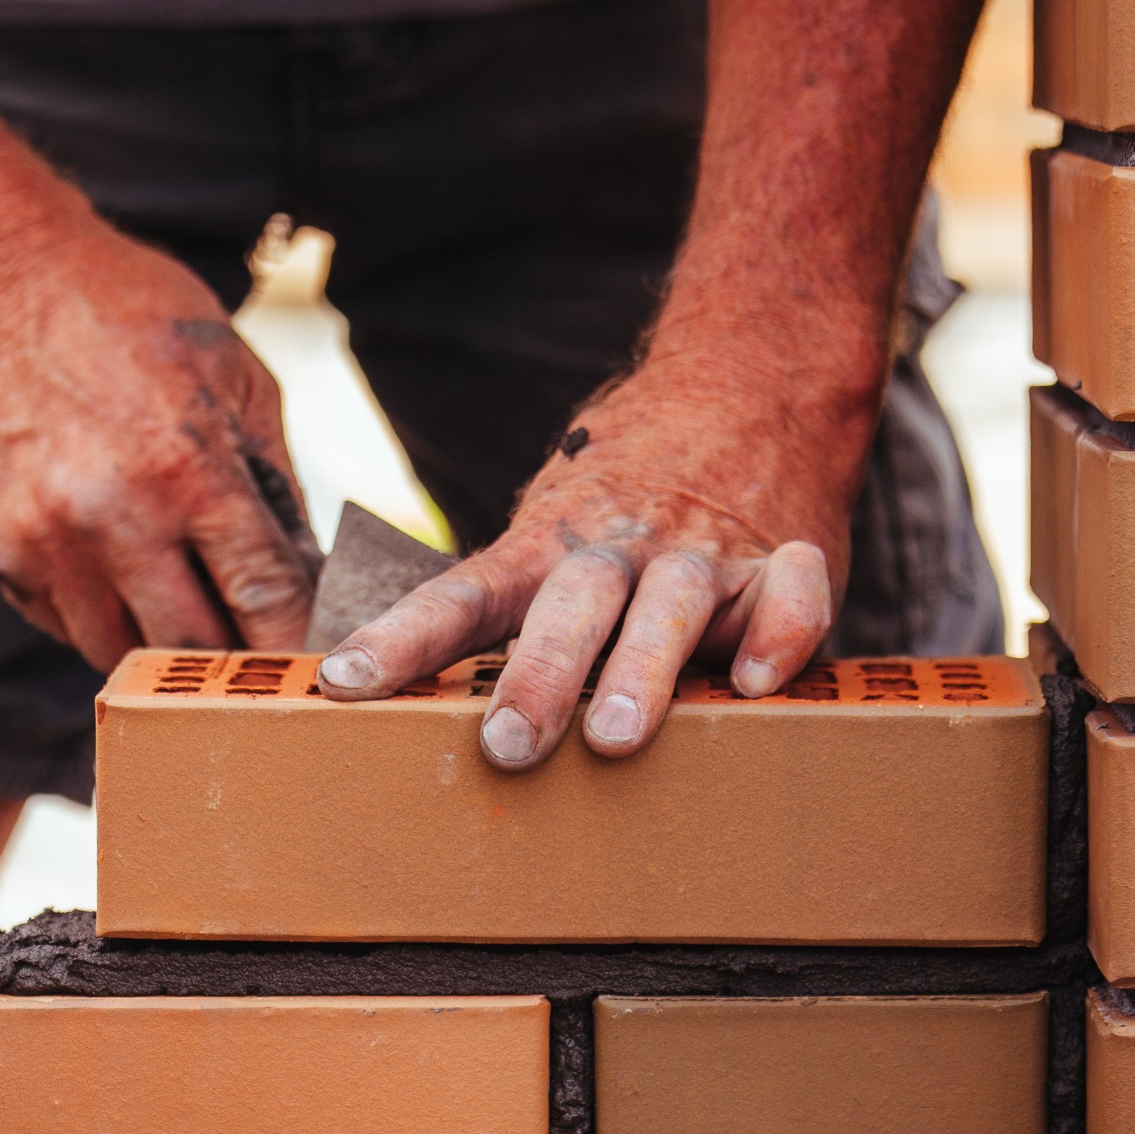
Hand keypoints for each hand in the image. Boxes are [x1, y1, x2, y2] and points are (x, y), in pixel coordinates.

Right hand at [0, 224, 316, 669]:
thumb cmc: (134, 318)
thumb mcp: (237, 376)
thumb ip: (277, 481)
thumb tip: (310, 575)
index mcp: (188, 469)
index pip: (264, 596)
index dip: (298, 640)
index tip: (316, 657)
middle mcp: (115, 518)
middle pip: (195, 646)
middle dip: (233, 654)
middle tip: (256, 643)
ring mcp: (49, 544)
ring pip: (124, 653)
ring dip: (163, 645)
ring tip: (185, 608)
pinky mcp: (2, 555)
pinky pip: (66, 627)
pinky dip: (104, 618)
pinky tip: (120, 576)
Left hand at [314, 371, 855, 768]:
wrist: (748, 388)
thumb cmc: (624, 498)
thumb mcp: (552, 532)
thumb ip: (505, 607)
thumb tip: (404, 693)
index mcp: (547, 548)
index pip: (461, 595)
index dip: (401, 639)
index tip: (344, 684)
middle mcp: (620, 549)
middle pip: (570, 604)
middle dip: (538, 674)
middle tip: (506, 743)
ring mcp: (704, 554)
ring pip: (671, 603)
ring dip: (642, 668)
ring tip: (617, 738)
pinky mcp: (787, 559)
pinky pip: (790, 591)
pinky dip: (779, 631)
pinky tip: (755, 681)